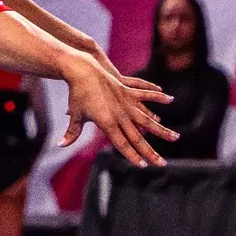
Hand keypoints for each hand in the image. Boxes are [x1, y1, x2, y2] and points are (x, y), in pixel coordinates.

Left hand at [59, 56, 177, 167]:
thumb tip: (60, 145)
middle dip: (151, 152)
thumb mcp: (76, 114)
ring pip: (147, 119)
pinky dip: (157, 97)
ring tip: (175, 137)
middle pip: (138, 138)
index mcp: (107, 123)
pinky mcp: (128, 90)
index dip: (133, 156)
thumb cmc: (77, 94)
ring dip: (161, 130)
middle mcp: (120, 115)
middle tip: (163, 163)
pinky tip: (170, 100)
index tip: (143, 166)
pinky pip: (145, 95)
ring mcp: (126, 102)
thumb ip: (72, 132)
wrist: (82, 70)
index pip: (122, 145)